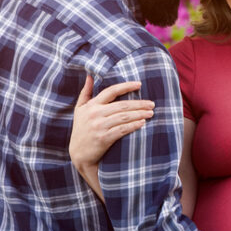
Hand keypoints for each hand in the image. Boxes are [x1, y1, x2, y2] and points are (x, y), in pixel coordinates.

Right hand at [70, 75, 153, 197]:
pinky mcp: (103, 138)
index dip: (126, 86)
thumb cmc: (81, 129)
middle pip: (121, 105)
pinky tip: (142, 123)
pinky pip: (122, 130)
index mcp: (91, 105)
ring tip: (150, 113)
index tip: (139, 84)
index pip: (111, 91)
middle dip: (139, 104)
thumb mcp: (79, 109)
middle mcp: (95, 114)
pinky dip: (133, 125)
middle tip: (152, 104)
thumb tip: (90, 76)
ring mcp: (99, 126)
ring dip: (139, 114)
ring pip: (124, 117)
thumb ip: (85, 92)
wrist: (78, 154)